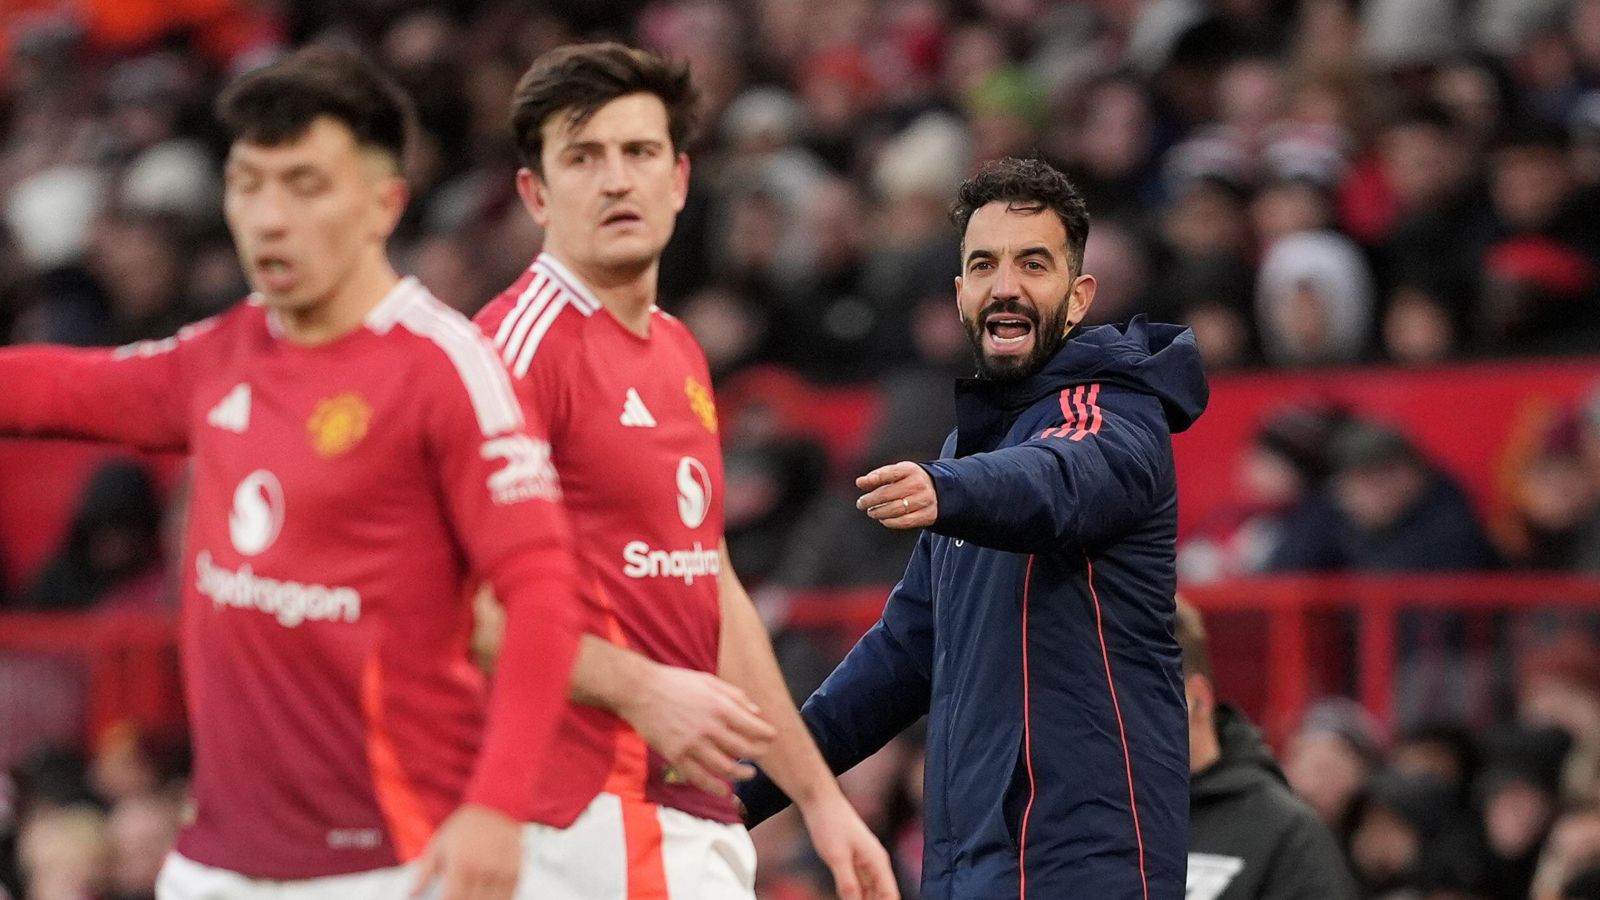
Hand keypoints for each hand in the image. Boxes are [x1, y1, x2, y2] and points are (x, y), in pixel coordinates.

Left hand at [411, 804, 522, 899]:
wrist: (497, 805)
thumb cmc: (465, 825)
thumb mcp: (439, 844)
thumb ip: (424, 872)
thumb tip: (411, 893)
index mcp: (461, 864)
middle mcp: (483, 870)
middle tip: (458, 895)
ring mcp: (501, 873)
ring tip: (470, 895)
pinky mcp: (515, 873)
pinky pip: (506, 897)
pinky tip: (487, 896)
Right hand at [617, 663, 776, 795]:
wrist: (640, 690)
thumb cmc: (675, 683)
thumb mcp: (709, 681)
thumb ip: (736, 696)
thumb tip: (757, 712)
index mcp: (720, 707)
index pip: (753, 727)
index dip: (767, 735)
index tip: (772, 737)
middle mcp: (709, 728)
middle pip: (744, 749)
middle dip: (758, 754)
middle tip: (762, 755)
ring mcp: (692, 744)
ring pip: (726, 768)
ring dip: (742, 774)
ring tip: (749, 774)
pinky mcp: (676, 757)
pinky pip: (700, 779)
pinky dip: (715, 788)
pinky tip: (724, 791)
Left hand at [797, 791, 899, 899]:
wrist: (820, 801)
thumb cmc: (830, 824)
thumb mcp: (837, 857)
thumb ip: (848, 884)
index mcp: (878, 863)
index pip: (890, 896)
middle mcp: (875, 864)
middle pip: (882, 897)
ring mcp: (864, 863)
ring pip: (870, 893)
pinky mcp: (852, 861)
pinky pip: (859, 886)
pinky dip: (856, 898)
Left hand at [855, 462, 936, 529]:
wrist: (939, 491)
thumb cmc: (912, 481)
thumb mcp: (898, 473)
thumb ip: (879, 476)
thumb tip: (860, 482)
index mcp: (910, 470)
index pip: (889, 473)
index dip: (873, 478)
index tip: (860, 484)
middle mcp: (918, 484)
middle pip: (888, 494)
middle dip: (870, 500)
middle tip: (861, 503)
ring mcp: (924, 500)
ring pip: (895, 509)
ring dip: (878, 512)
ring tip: (871, 512)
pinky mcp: (926, 515)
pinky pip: (904, 521)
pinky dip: (890, 522)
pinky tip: (883, 519)